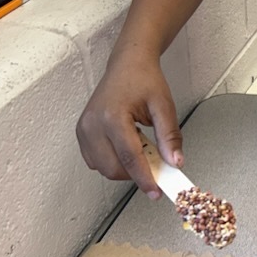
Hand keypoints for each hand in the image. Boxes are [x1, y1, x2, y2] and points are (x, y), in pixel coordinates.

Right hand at [75, 50, 183, 198]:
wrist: (127, 64)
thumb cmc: (144, 80)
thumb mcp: (163, 105)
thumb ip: (170, 136)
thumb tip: (175, 162)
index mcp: (113, 116)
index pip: (129, 157)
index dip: (144, 178)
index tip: (155, 192)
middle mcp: (93, 124)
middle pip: (113, 168)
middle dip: (135, 174)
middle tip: (155, 166)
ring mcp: (84, 129)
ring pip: (102, 168)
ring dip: (123, 168)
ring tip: (140, 148)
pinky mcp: (81, 132)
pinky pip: (95, 160)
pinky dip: (112, 161)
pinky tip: (126, 146)